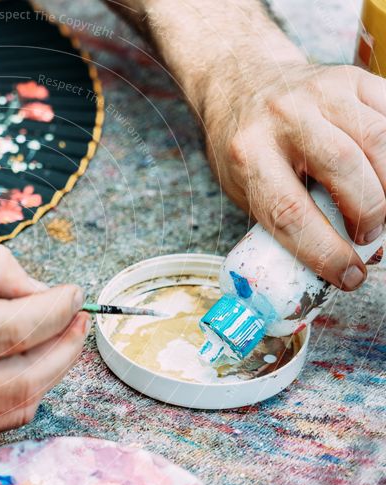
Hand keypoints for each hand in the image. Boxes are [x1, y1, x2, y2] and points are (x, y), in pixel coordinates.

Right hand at [0, 244, 88, 454]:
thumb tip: (47, 297)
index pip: (17, 330)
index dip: (57, 310)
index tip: (74, 294)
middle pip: (28, 377)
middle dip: (65, 346)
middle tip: (76, 319)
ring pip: (18, 409)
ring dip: (47, 373)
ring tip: (52, 339)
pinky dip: (11, 394)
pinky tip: (7, 366)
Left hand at [203, 63, 385, 289]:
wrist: (242, 84)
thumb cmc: (245, 148)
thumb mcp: (243, 187)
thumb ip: (281, 219)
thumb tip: (332, 266)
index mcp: (247, 154)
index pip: (289, 212)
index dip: (325, 251)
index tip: (349, 275)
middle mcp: (283, 117)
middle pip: (344, 168)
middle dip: (368, 214)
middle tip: (368, 237)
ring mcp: (321, 92)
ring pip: (378, 140)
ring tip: (380, 213)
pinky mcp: (352, 79)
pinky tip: (384, 176)